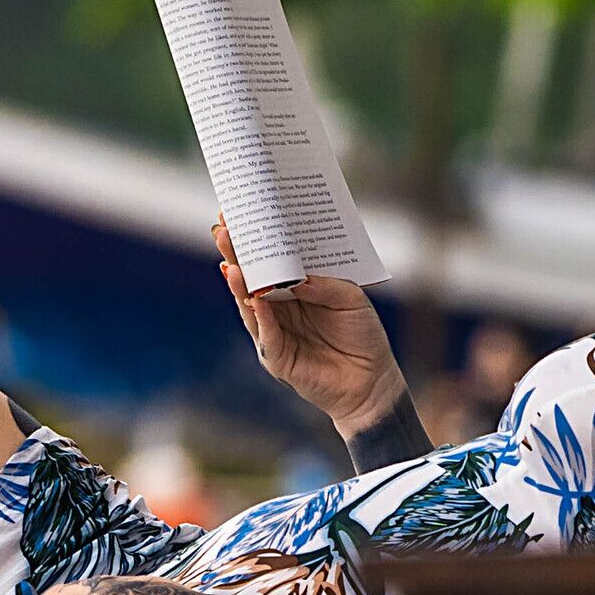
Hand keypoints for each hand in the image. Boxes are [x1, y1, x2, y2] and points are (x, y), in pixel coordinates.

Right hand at [215, 217, 410, 437]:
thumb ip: (325, 284)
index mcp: (295, 288)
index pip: (270, 260)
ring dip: (240, 285)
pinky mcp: (277, 358)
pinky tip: (256, 300)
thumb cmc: (362, 335)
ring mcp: (274, 332)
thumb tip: (296, 276)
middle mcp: (279, 307)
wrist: (372, 380)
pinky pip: (266, 335)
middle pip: (252, 278)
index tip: (238, 214)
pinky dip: (261, 317)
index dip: (255, 239)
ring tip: (231, 264)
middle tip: (222, 231)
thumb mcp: (351, 299)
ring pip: (250, 305)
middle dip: (236, 255)